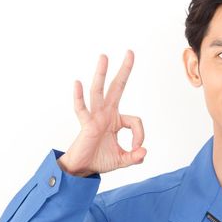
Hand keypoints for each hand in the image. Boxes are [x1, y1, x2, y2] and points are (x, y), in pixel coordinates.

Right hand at [57, 50, 146, 176]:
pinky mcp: (86, 124)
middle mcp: (106, 114)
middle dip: (124, 71)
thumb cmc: (100, 160)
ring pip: (98, 92)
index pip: (135, 121)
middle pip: (117, 87)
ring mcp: (95, 117)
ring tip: (104, 56)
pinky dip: (78, 97)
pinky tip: (77, 83)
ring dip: (101, 74)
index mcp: (116, 120)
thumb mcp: (123, 160)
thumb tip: (144, 152)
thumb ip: (135, 157)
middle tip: (130, 52)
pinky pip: (82, 109)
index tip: (137, 148)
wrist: (83, 169)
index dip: (140, 136)